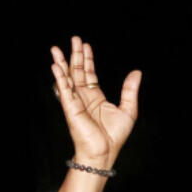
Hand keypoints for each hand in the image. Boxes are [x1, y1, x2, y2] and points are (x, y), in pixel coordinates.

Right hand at [50, 36, 141, 167]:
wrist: (104, 152)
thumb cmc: (114, 137)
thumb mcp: (128, 109)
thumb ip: (129, 90)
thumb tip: (136, 72)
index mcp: (95, 97)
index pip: (88, 74)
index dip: (87, 59)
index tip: (85, 45)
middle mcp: (83, 98)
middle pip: (76, 72)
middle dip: (74, 55)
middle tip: (73, 38)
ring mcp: (75, 102)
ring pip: (67, 79)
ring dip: (62, 63)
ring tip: (56, 49)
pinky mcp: (71, 109)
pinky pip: (64, 90)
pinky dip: (60, 78)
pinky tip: (56, 67)